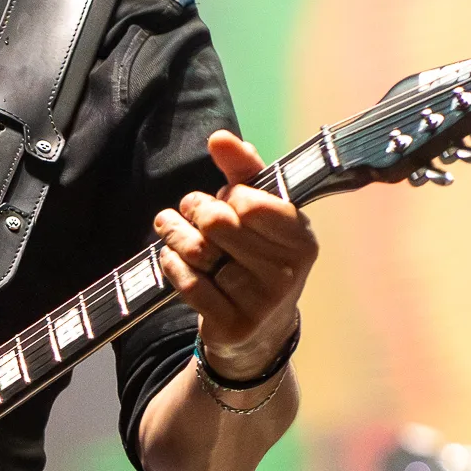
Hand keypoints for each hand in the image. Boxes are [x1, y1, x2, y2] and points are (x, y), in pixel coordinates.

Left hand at [154, 130, 317, 378]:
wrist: (259, 332)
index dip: (229, 195)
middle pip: (217, 223)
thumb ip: (244, 172)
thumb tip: (219, 138)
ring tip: (169, 228)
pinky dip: (171, 264)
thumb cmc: (257, 258)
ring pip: (198, 252)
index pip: (248, 200)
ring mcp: (261, 302)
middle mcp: (287, 271)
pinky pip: (187, 282)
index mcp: (302, 238)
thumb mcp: (261, 214)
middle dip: (195, 210)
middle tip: (190, 210)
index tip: (226, 198)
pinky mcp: (233, 324)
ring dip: (174, 235)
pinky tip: (171, 258)